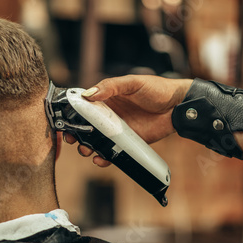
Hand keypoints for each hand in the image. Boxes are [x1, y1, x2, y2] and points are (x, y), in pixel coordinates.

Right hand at [64, 75, 192, 165]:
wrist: (178, 107)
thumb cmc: (156, 89)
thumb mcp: (132, 83)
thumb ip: (110, 87)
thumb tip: (88, 94)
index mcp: (107, 99)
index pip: (84, 106)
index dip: (72, 114)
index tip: (64, 120)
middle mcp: (109, 116)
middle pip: (86, 127)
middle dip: (75, 134)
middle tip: (71, 139)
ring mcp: (117, 131)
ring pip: (96, 141)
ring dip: (87, 147)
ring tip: (85, 149)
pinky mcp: (127, 143)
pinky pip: (112, 153)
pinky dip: (104, 158)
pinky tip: (100, 159)